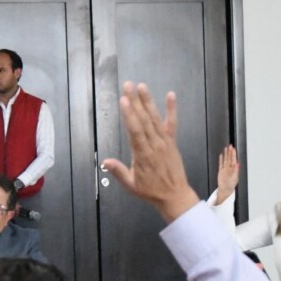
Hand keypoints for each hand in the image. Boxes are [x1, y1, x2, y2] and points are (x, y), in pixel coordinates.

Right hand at [100, 82, 199, 222]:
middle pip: (144, 120)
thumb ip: (119, 172)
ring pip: (155, 118)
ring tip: (141, 86)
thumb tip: (105, 162)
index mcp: (143, 155)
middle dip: (135, 102)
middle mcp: (154, 145)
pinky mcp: (172, 141)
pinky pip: (172, 123)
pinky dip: (171, 109)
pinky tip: (170, 95)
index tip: (124, 100)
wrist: (175, 195)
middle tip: (128, 85)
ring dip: (148, 101)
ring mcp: (165, 142)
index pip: (135, 131)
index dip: (129, 115)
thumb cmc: (151, 191)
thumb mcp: (132, 186)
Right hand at [214, 145, 238, 204]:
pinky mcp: (220, 171)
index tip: (233, 149)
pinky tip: (221, 155)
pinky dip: (221, 159)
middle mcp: (229, 168)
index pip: (234, 159)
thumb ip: (236, 170)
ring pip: (225, 159)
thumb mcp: (235, 178)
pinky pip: (220, 164)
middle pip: (229, 158)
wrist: (225, 189)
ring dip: (226, 154)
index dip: (233, 154)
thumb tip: (238, 164)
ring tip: (226, 148)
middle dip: (230, 152)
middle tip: (230, 146)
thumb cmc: (231, 185)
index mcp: (234, 169)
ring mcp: (225, 169)